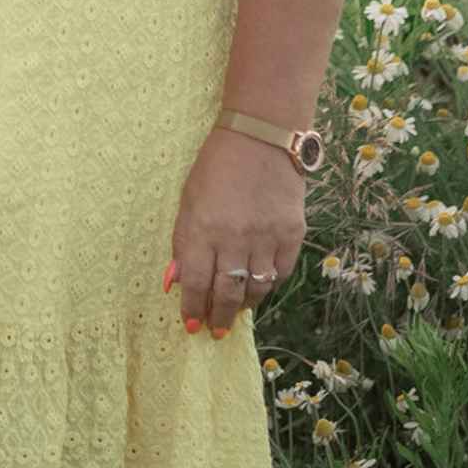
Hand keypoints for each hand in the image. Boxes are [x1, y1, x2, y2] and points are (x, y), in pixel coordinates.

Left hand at [167, 126, 306, 338]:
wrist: (262, 137)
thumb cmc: (217, 165)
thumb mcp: (189, 199)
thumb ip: (183, 241)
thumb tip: (173, 281)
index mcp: (205, 227)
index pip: (196, 281)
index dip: (192, 307)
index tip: (190, 326)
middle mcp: (237, 236)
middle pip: (228, 292)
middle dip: (218, 316)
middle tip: (214, 331)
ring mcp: (268, 236)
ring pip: (257, 289)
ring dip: (244, 306)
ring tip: (234, 313)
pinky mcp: (293, 234)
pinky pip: (281, 273)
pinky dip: (269, 286)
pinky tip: (258, 290)